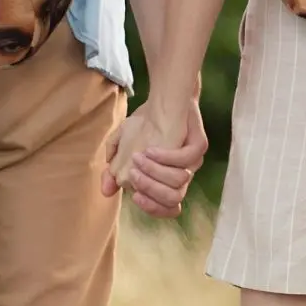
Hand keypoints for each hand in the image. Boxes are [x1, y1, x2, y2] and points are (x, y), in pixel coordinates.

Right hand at [101, 98, 206, 218]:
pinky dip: (166, 157)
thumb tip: (106, 191)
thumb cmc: (145, 124)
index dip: (152, 208)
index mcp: (168, 180)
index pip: (167, 208)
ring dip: (155, 173)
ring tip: (138, 158)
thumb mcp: (123, 145)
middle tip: (133, 174)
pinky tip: (150, 149)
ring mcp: (193, 161)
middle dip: (150, 190)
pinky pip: (186, 159)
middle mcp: (183, 174)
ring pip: (179, 182)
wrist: (164, 97)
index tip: (134, 196)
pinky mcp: (199, 145)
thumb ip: (114, 168)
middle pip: (173, 199)